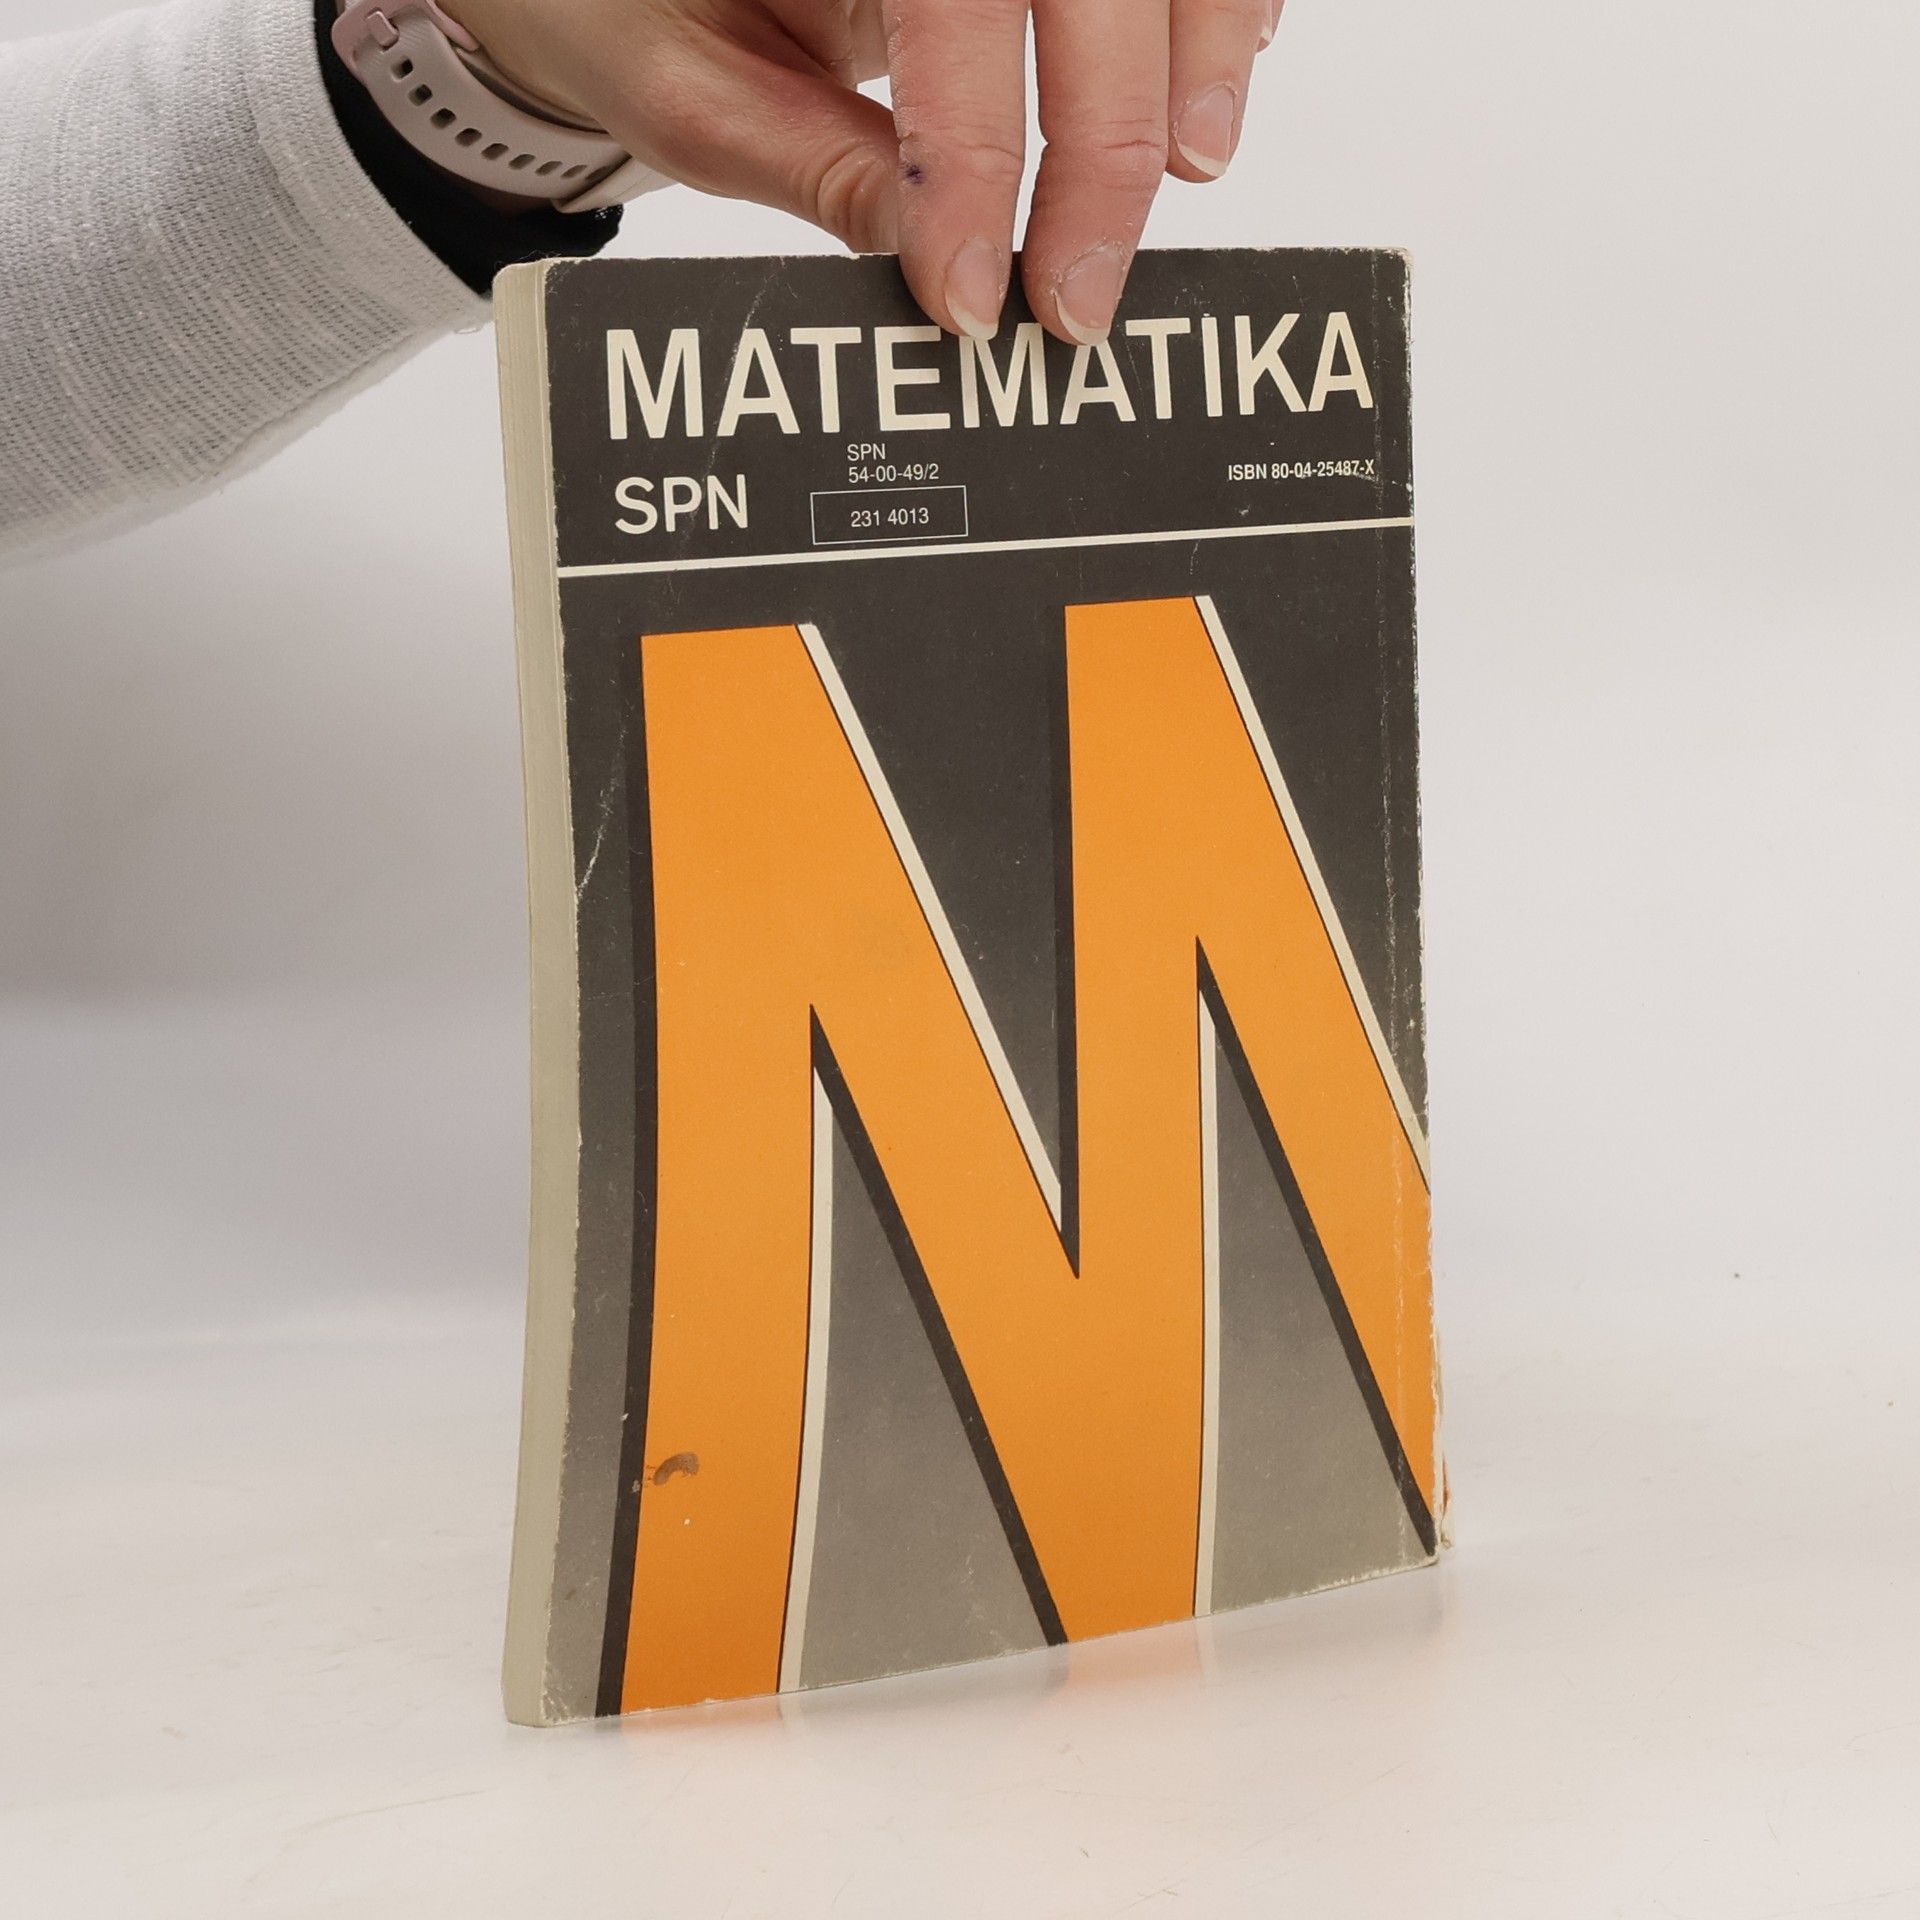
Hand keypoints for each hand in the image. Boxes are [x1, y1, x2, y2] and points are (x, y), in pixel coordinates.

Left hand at [442, 0, 1283, 343]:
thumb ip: (806, 159)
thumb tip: (924, 249)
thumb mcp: (680, 85)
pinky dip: (1214, 7)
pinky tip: (1205, 84)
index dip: (974, 154)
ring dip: (1191, 61)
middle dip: (1105, 145)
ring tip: (1187, 177)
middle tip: (1077, 298)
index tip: (973, 290)